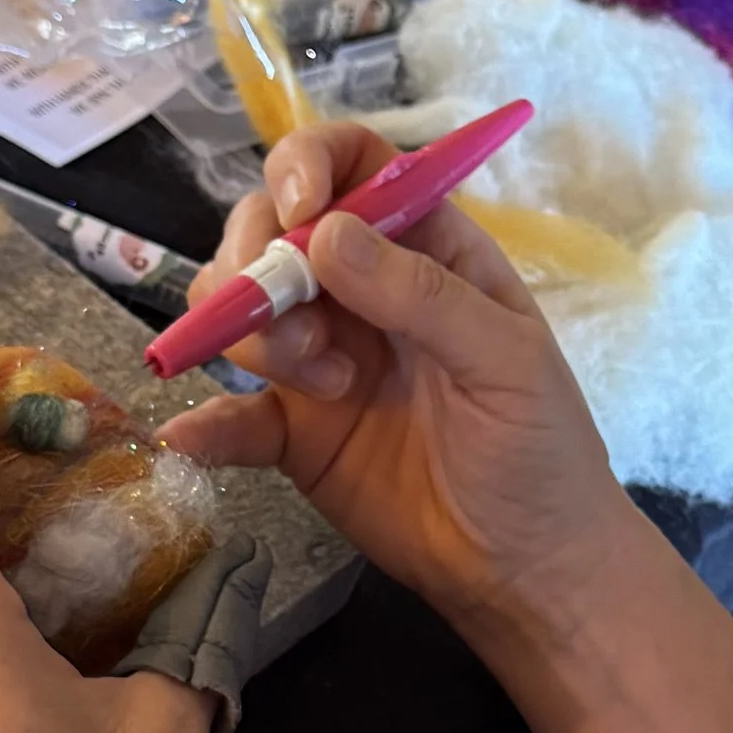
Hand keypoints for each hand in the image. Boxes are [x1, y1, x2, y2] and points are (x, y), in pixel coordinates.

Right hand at [158, 122, 633, 646]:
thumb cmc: (540, 449)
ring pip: (241, 305)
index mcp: (426, 249)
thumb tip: (325, 236)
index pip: (354, 164)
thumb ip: (419, 295)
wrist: (526, 568)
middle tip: (298, 328)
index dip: (308, 165)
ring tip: (317, 386)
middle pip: (271, 226)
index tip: (295, 209)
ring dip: (250, 331)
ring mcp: (320, 357)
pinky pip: (230, 410)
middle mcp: (362, 289)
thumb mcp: (503, 360)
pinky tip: (192, 437)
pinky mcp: (292, 432)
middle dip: (260, 259)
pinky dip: (204, 419)